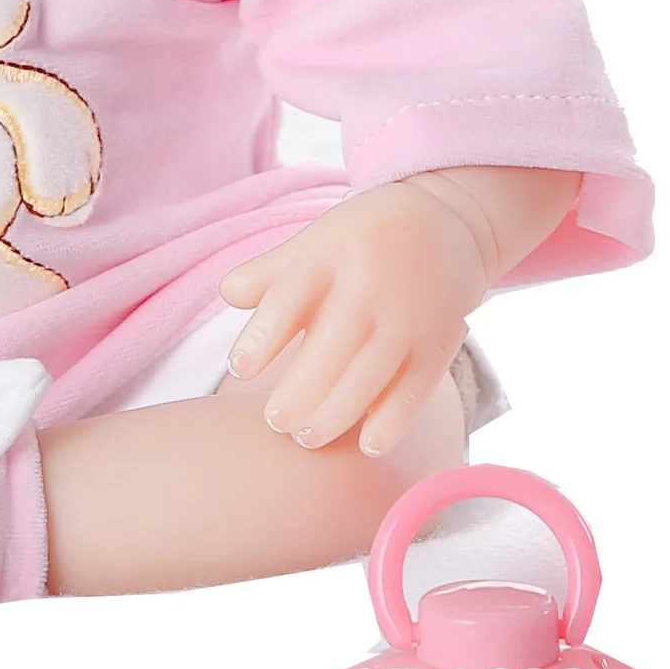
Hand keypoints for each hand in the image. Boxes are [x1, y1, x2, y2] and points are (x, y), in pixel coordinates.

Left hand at [216, 180, 489, 457]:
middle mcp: (367, 289)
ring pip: (369, 373)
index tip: (239, 369)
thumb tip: (227, 294)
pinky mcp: (437, 344)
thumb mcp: (312, 243)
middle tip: (275, 422)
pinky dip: (394, 420)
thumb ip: (268, 273)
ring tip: (306, 437)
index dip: (263, 337)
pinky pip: (416, 388)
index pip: (289, 300)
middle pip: (330, 348)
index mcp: (327, 259)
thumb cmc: (358, 241)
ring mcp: (405, 318)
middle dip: (300, 391)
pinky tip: (368, 445)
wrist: (442, 224)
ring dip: (337, 412)